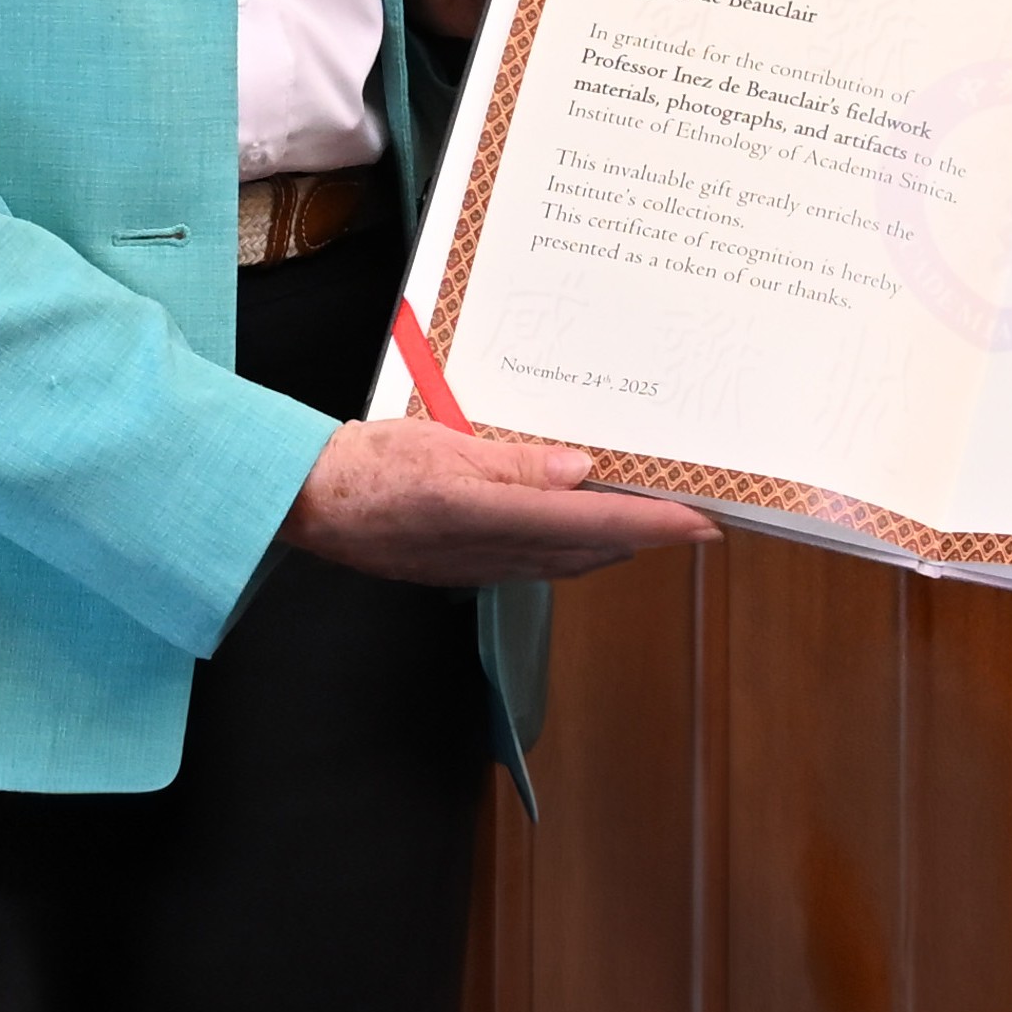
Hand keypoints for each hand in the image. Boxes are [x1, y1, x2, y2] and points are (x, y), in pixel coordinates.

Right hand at [282, 418, 718, 585]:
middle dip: (647, 536)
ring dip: (614, 544)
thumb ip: (516, 463)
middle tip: (695, 516)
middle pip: (592, 550)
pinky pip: (537, 561)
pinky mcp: (464, 564)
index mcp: (491, 517)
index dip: (656, 526)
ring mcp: (479, 564)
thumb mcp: (443, 446)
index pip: (595, 525)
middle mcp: (493, 551)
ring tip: (653, 519)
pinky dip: (573, 546)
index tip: (706, 524)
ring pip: (568, 560)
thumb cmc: (367, 467)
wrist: (305, 503)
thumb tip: (583, 474)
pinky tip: (580, 528)